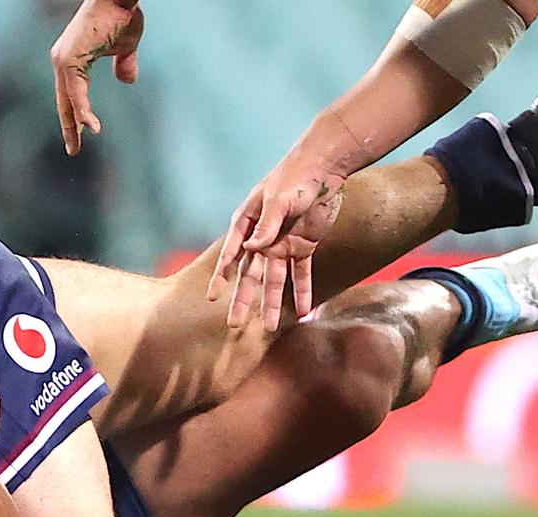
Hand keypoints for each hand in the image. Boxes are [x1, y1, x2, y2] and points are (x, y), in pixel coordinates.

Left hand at [50, 0, 142, 155]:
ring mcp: (63, 60)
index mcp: (71, 60)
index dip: (75, 116)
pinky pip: (76, 93)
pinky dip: (83, 110)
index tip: (83, 135)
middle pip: (64, 102)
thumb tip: (127, 80)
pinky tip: (91, 127)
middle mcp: (62, 61)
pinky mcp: (70, 59)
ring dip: (74, 125)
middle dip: (69, 127)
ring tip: (76, 148)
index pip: (70, 95)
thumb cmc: (122, 15)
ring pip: (69, 101)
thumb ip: (124, 64)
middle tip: (73, 151)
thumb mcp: (125, 46)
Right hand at [207, 157, 345, 329]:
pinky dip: (303, 292)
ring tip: (268, 328)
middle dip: (242, 300)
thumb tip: (252, 248)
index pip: (231, 255)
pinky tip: (304, 312)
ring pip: (274, 280)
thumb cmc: (296, 176)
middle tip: (234, 325)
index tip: (212, 298)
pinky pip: (301, 274)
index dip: (221, 277)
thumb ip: (267, 225)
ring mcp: (281, 245)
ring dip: (272, 303)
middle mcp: (261, 238)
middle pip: (249, 275)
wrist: (325, 167)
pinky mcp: (303, 247)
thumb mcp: (278, 199)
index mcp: (247, 223)